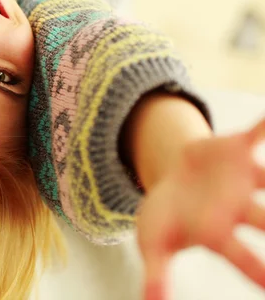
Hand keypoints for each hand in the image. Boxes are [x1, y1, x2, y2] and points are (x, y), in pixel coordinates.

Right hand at [138, 118, 264, 299]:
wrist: (174, 182)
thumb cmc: (167, 220)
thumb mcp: (154, 245)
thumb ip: (156, 273)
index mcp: (215, 234)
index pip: (239, 255)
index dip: (257, 269)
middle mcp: (237, 209)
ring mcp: (241, 179)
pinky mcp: (237, 150)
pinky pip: (256, 135)